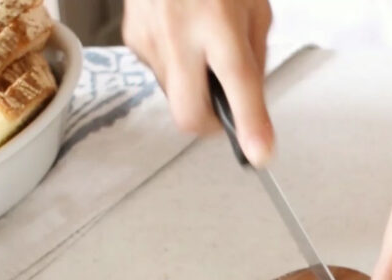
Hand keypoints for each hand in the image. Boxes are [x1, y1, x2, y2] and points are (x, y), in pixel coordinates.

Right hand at [122, 0, 273, 164]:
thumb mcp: (256, 8)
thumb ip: (256, 60)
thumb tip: (253, 106)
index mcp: (219, 21)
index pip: (238, 85)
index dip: (250, 125)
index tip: (259, 153)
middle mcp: (179, 32)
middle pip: (189, 115)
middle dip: (210, 125)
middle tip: (227, 113)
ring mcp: (149, 38)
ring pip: (174, 96)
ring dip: (194, 88)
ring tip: (205, 50)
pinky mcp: (132, 39)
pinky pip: (160, 73)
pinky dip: (178, 66)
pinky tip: (183, 36)